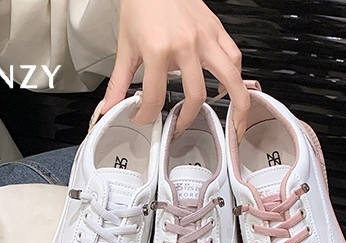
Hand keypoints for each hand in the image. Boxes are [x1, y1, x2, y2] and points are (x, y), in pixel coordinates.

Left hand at [100, 0, 249, 138]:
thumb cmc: (142, 4)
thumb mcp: (125, 46)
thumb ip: (118, 82)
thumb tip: (109, 107)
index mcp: (159, 50)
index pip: (156, 97)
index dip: (147, 116)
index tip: (144, 118)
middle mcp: (186, 45)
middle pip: (196, 96)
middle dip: (187, 119)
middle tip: (179, 127)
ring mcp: (205, 37)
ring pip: (230, 78)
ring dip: (236, 106)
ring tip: (235, 125)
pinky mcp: (216, 30)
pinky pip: (233, 57)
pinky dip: (236, 76)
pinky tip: (228, 88)